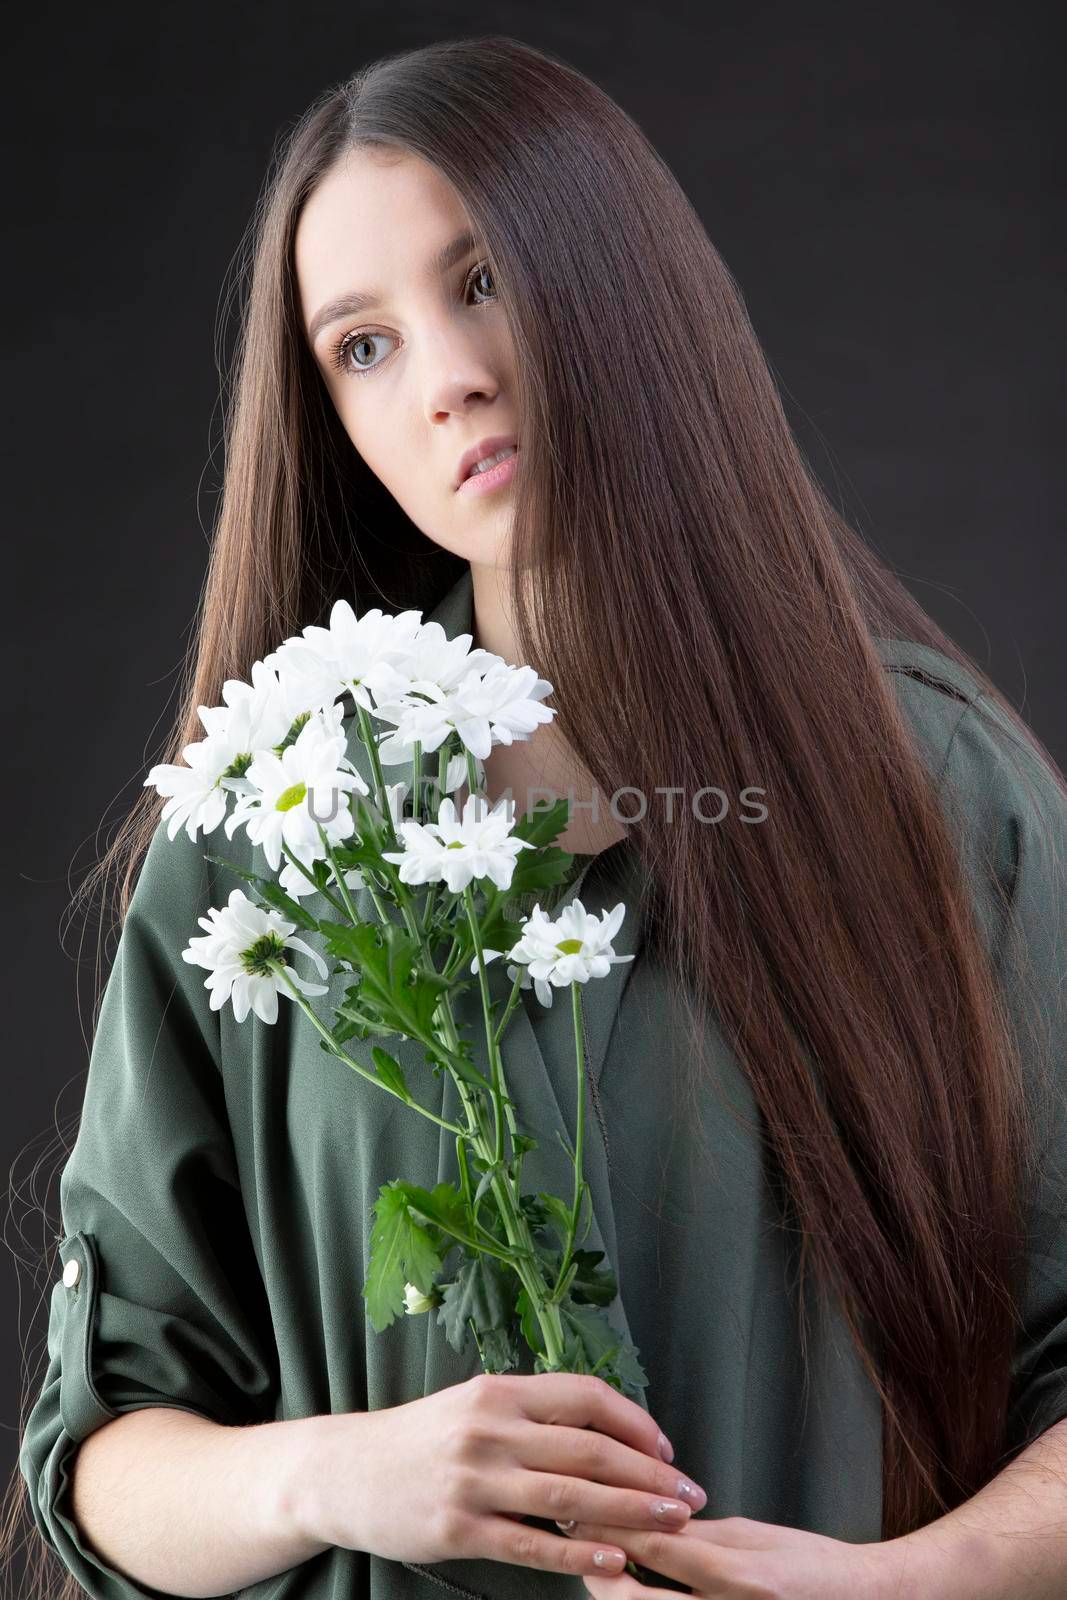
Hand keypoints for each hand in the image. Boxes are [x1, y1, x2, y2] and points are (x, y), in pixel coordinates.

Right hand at [299, 1371, 708, 1581]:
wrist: (343, 1471)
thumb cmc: (418, 1440)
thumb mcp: (472, 1405)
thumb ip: (530, 1414)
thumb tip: (601, 1432)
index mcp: (500, 1391)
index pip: (586, 1397)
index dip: (636, 1423)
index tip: (667, 1449)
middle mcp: (491, 1428)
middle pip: (590, 1449)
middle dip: (650, 1474)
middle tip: (691, 1494)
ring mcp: (474, 1480)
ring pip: (570, 1497)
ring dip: (631, 1512)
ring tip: (674, 1524)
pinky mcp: (458, 1529)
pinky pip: (532, 1545)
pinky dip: (580, 1556)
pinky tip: (615, 1563)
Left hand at [570, 1513, 899, 1596]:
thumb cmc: (810, 1566)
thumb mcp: (752, 1536)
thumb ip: (697, 1534)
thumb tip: (643, 1519)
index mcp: (740, 1578)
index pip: (659, 1549)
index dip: (613, 1526)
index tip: (581, 1506)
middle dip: (603, 1575)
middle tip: (580, 1544)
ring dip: (619, 1596)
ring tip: (599, 1567)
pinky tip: (635, 1593)